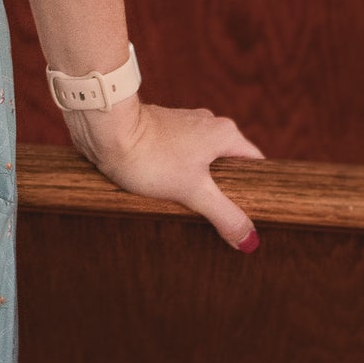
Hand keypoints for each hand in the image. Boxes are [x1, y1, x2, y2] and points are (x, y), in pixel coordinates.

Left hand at [66, 96, 263, 250]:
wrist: (107, 132)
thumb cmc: (152, 157)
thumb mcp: (194, 192)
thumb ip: (224, 215)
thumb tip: (250, 240)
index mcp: (225, 133)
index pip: (255, 163)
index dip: (256, 188)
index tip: (253, 211)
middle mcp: (208, 123)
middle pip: (228, 162)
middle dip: (224, 188)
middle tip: (222, 216)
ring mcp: (183, 124)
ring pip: (202, 158)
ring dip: (199, 179)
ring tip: (192, 205)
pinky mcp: (161, 129)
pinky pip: (180, 153)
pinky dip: (179, 170)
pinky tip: (168, 187)